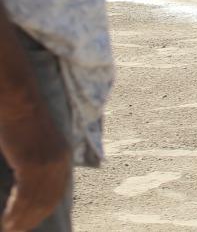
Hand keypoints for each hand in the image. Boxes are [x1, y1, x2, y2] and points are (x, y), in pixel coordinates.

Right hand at [0, 95, 71, 231]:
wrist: (20, 103)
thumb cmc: (23, 120)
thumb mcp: (38, 142)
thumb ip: (39, 159)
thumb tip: (28, 176)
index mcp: (64, 158)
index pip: (57, 192)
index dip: (44, 209)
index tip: (32, 222)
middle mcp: (61, 163)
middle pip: (48, 200)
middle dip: (33, 219)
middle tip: (18, 231)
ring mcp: (49, 164)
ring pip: (36, 202)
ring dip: (23, 220)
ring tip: (10, 231)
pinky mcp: (34, 164)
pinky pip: (26, 196)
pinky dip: (16, 212)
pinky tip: (7, 223)